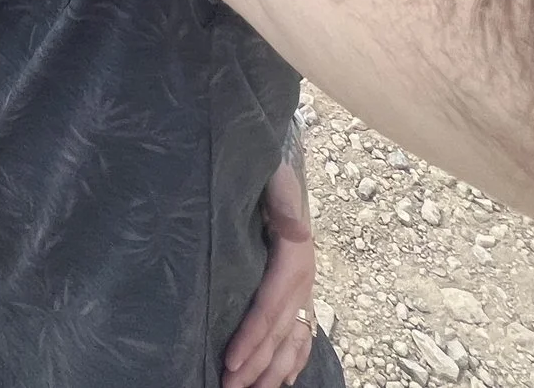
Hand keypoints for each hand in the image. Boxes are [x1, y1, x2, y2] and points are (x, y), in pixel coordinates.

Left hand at [223, 161, 316, 387]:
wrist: (277, 167)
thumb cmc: (267, 174)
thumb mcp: (275, 179)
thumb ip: (283, 201)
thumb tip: (296, 229)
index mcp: (295, 258)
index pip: (270, 307)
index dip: (252, 337)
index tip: (229, 360)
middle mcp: (303, 280)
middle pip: (280, 333)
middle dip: (255, 366)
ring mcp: (303, 291)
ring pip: (292, 342)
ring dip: (272, 372)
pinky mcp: (298, 295)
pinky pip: (300, 336)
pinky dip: (291, 362)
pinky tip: (281, 381)